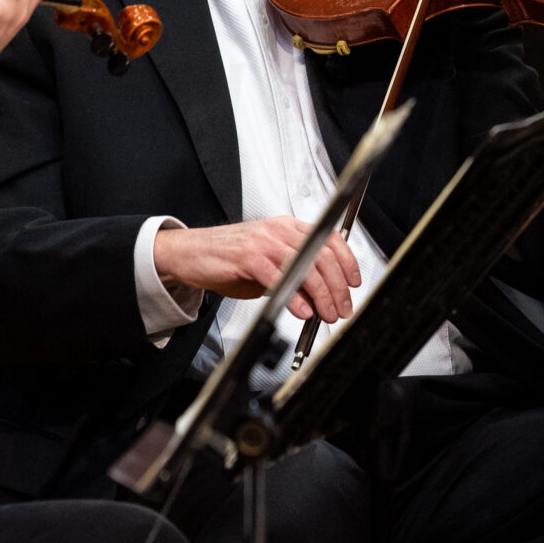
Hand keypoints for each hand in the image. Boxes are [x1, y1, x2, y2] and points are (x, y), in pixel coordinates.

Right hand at [153, 216, 361, 322]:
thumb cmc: (227, 258)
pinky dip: (294, 297)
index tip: (354, 283)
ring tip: (325, 314)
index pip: (330, 239)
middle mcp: (279, 231)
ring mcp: (263, 242)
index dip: (348, 262)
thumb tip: (321, 298)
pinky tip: (301, 311)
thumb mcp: (268, 266)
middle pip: (322, 255)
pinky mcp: (248, 257)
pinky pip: (279, 277)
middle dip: (337, 287)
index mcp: (287, 228)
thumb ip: (294, 277)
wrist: (189, 253)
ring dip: (321, 295)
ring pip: (305, 266)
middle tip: (341, 309)